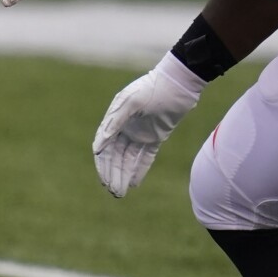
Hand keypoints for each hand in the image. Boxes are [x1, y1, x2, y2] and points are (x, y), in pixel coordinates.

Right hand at [91, 53, 206, 196]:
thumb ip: (115, 121)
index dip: (102, 164)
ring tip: (120, 193)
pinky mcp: (155, 137)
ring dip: (123, 175)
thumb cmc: (153, 88)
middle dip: (112, 174)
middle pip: (115, 156)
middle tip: (113, 192)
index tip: (104, 179)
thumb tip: (98, 145)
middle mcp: (124, 128)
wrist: (179, 83)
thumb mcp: (132, 102)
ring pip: (128, 159)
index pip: (104, 146)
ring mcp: (139, 133)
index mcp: (114, 118)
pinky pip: (145, 157)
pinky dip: (139, 170)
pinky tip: (134, 184)